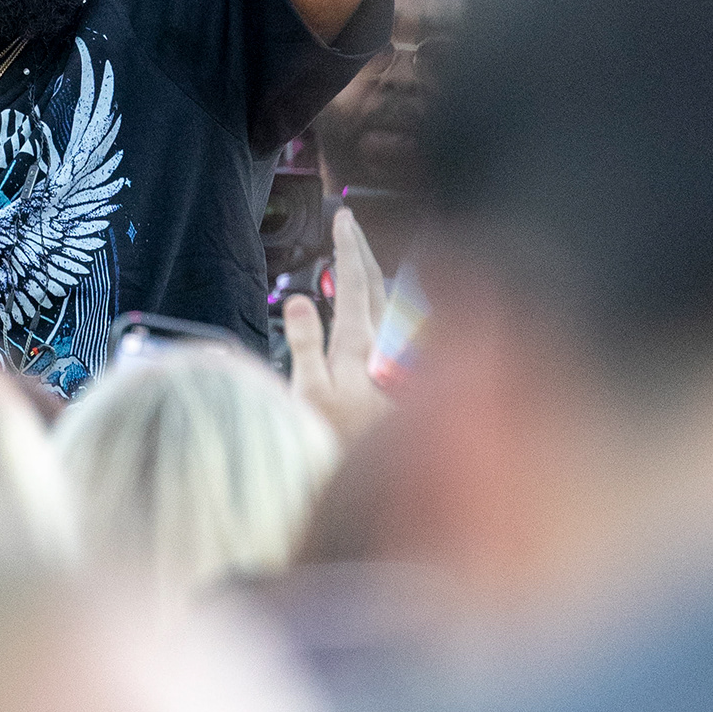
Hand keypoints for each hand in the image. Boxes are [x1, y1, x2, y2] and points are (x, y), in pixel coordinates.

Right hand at [284, 207, 391, 448]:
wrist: (390, 494)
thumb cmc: (341, 447)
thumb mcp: (307, 396)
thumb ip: (304, 343)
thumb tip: (301, 298)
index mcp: (359, 345)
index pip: (355, 280)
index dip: (348, 245)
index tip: (343, 217)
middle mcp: (389, 349)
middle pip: (381, 284)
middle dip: (365, 249)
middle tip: (350, 223)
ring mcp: (403, 364)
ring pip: (395, 305)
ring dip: (381, 275)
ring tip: (366, 257)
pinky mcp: (411, 381)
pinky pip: (402, 330)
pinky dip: (390, 307)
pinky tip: (386, 309)